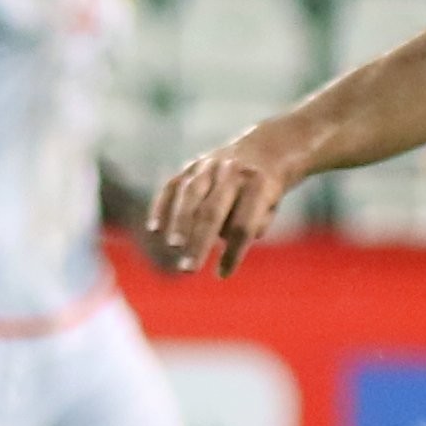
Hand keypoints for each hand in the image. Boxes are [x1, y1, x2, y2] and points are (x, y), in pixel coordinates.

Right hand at [150, 125, 305, 276]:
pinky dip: (162, 206)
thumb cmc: (265, 192)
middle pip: (213, 211)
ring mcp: (209, 166)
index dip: (233, 252)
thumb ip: (251, 225)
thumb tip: (226, 244)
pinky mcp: (191, 166)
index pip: (243, 225)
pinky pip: (172, 186)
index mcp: (258, 185)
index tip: (223, 274)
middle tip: (189, 269)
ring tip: (174, 247)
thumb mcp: (270, 208)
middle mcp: (232, 172)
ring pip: (190, 196)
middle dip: (200, 242)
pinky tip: (155, 229)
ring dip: (180, 223)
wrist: (263, 151)